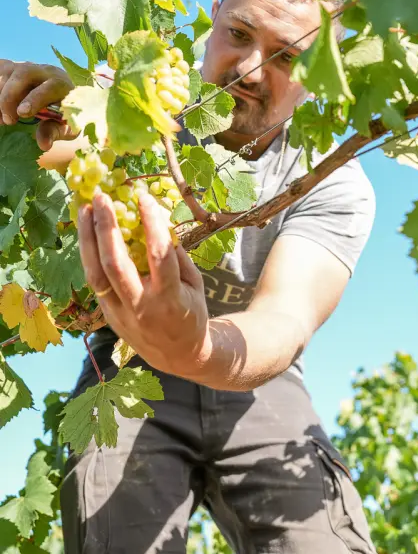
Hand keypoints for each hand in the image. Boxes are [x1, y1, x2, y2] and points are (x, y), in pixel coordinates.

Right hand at [0, 59, 76, 149]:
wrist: (60, 96)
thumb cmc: (65, 114)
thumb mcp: (66, 127)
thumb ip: (55, 132)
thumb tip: (44, 144)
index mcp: (62, 85)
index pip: (49, 87)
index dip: (34, 99)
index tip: (21, 113)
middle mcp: (45, 71)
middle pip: (24, 74)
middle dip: (10, 96)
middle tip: (8, 121)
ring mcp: (27, 66)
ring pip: (8, 72)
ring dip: (0, 94)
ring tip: (2, 119)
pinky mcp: (13, 67)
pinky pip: (0, 69)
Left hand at [77, 191, 211, 378]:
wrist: (179, 356)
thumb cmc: (191, 314)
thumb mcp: (195, 285)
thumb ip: (178, 256)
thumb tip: (159, 221)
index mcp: (170, 298)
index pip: (158, 255)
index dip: (151, 224)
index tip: (144, 198)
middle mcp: (141, 306)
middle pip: (115, 264)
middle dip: (106, 227)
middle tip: (102, 198)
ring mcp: (121, 313)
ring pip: (96, 274)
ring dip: (87, 239)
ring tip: (85, 210)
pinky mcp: (108, 316)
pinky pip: (95, 282)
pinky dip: (89, 255)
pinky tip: (88, 233)